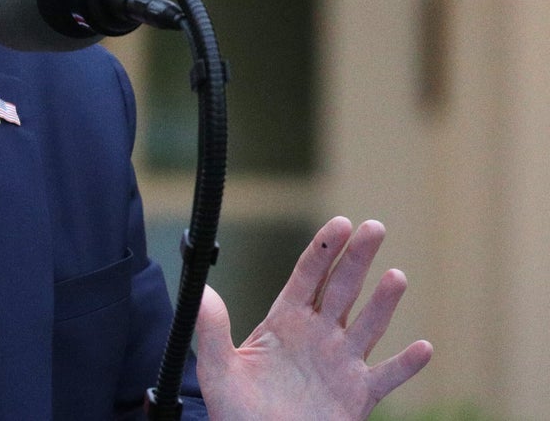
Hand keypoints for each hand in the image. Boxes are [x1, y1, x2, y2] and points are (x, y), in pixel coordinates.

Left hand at [195, 216, 432, 420]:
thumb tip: (201, 293)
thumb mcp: (217, 369)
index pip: (308, 276)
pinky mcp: (357, 394)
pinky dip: (406, 365)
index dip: (324, 249)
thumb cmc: (237, 410)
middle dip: (357, 258)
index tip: (340, 223)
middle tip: (375, 227)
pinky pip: (387, 377)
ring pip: (368, 325)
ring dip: (383, 302)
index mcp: (286, 321)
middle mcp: (318, 334)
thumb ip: (212, 330)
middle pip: (342, 288)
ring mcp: (341, 362)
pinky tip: (424, 348)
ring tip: (397, 276)